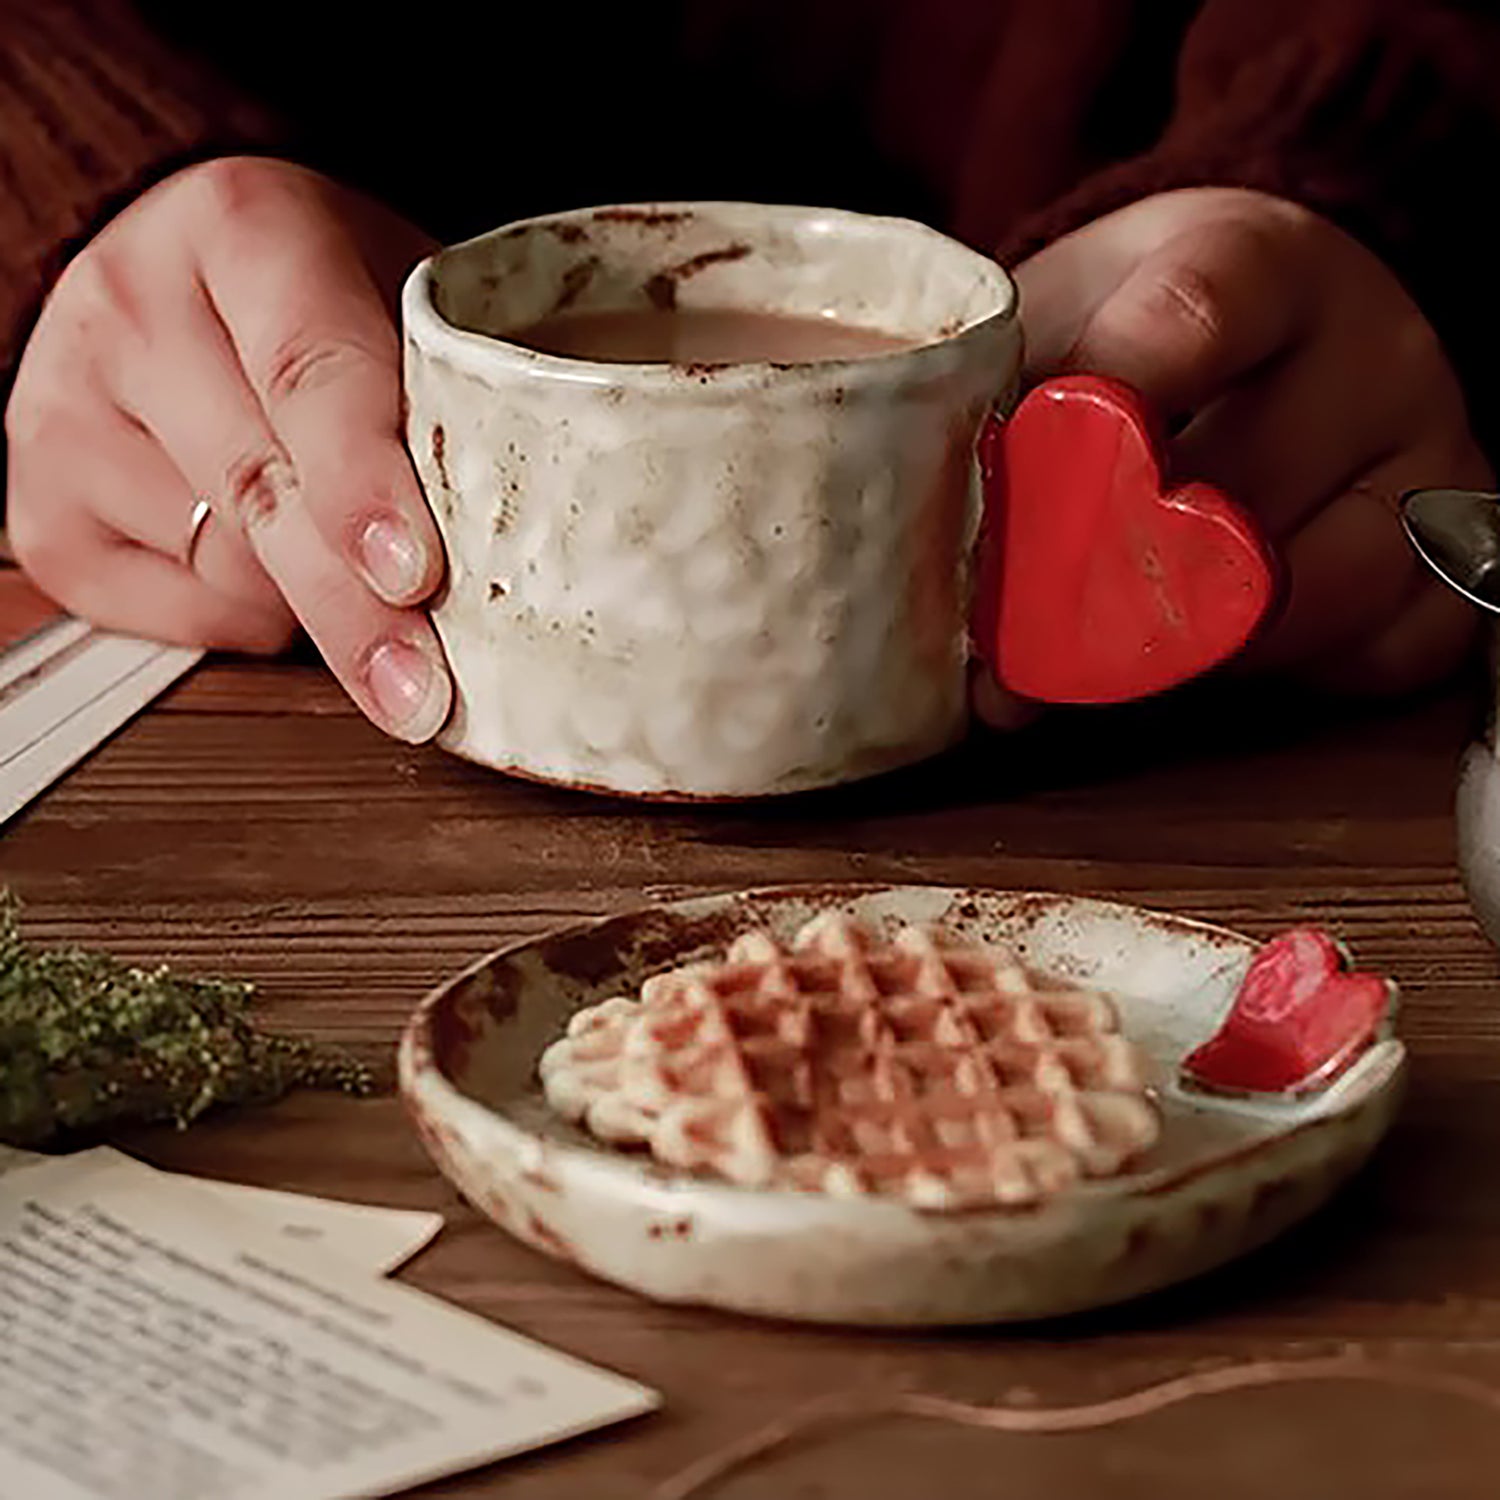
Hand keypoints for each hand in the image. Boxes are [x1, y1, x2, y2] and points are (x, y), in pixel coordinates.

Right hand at [5, 155, 451, 741]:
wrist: (182, 278)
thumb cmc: (322, 299)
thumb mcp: (401, 297)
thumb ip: (452, 395)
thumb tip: (536, 546)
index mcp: (246, 228)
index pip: (312, 372)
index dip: (365, 484)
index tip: (414, 573)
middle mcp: (133, 305)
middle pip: (262, 493)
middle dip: (356, 609)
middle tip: (423, 687)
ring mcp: (66, 409)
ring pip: (226, 568)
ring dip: (313, 600)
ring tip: (346, 552)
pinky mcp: (43, 510)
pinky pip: (179, 614)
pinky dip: (252, 621)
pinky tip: (270, 567)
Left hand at [983, 186, 1492, 713]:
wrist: (1256, 317)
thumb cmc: (1127, 331)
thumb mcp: (1053, 329)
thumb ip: (1000, 450)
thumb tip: (982, 666)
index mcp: (1263, 263)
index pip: (1196, 319)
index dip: (1103, 403)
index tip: (1026, 471)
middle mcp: (1374, 354)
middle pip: (1243, 496)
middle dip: (1109, 581)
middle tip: (1024, 634)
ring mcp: (1431, 459)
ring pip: (1319, 594)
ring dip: (1191, 645)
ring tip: (1103, 649)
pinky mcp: (1456, 555)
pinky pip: (1381, 651)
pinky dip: (1281, 676)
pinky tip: (1208, 654)